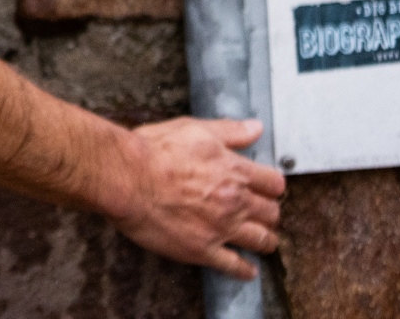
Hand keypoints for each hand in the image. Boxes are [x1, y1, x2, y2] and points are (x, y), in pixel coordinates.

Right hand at [109, 118, 284, 279]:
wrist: (126, 177)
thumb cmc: (153, 150)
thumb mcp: (193, 129)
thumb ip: (229, 131)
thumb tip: (256, 128)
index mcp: (234, 171)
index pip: (273, 183)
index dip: (272, 186)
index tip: (268, 189)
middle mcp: (235, 201)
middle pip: (271, 213)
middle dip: (269, 213)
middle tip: (263, 214)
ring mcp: (221, 228)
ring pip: (261, 240)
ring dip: (265, 241)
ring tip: (263, 241)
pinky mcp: (203, 249)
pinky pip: (234, 266)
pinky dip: (245, 270)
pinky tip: (247, 270)